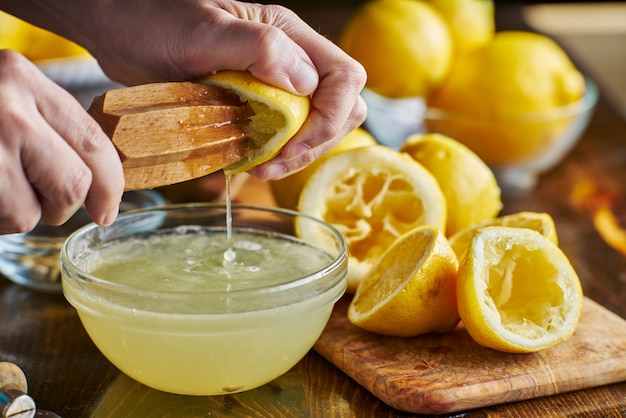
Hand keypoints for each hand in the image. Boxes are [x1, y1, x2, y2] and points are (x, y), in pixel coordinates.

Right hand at [0, 50, 123, 233]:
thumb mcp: (10, 98)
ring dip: (19, 215)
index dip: (110, 186)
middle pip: (71, 186)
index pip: (94, 143)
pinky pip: (1, 221)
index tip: (106, 210)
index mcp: (25, 79)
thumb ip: (52, 126)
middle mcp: (5, 108)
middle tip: (45, 203)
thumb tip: (100, 178)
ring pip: (31, 214)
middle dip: (64, 207)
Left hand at [82, 0, 366, 179]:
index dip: (329, 119)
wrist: (122, 29)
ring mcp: (275, 82)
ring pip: (316, 125)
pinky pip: (286, 134)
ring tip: (259, 168)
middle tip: (272, 165)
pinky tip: (250, 162)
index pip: (344, 79)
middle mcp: (290, 59)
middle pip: (340, 107)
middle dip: (315, 142)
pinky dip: (276, 154)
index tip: (290, 147)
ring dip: (297, 154)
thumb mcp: (203, 32)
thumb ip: (259, 48)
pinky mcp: (257, 102)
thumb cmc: (155, 20)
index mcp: (288, 35)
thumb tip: (305, 84)